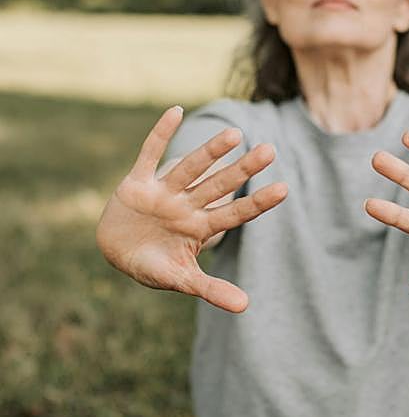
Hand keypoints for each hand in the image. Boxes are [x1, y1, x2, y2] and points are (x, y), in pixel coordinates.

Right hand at [96, 106, 287, 312]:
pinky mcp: (137, 183)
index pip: (234, 213)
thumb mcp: (179, 279)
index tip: (284, 189)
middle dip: (242, 170)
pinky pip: (149, 154)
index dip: (257, 202)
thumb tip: (245, 306)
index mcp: (200, 227)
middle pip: (218, 185)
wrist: (115, 251)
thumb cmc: (153, 264)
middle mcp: (186, 205)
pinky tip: (176, 111)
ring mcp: (163, 192)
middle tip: (270, 150)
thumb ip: (210, 289)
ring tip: (235, 134)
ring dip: (210, 152)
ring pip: (191, 168)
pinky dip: (159, 134)